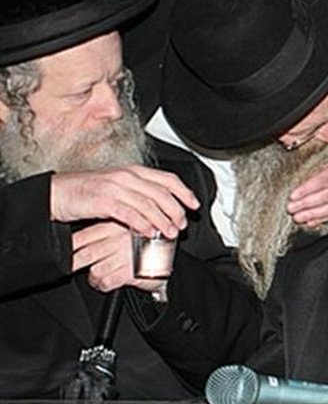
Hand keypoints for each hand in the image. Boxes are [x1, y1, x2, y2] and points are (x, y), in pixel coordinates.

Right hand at [50, 166, 197, 237]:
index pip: (167, 178)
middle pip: (162, 193)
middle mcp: (127, 176)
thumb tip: (158, 206)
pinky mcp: (104, 200)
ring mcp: (116, 187)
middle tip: (182, 224)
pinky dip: (142, 223)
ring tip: (170, 233)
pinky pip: (129, 213)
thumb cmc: (85, 191)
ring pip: (148, 204)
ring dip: (163, 220)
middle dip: (176, 210)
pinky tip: (149, 232)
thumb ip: (137, 192)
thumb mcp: (117, 186)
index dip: (184, 192)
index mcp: (133, 171)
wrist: (56, 193)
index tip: (194, 204)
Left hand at [71, 222, 165, 295]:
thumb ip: (107, 230)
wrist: (175, 263)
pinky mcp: (131, 272)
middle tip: (74, 266)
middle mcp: (120, 239)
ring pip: (94, 270)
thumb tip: (79, 238)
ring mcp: (126, 256)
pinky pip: (106, 282)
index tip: (65, 251)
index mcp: (116, 225)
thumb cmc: (151, 246)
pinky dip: (104, 285)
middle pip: (85, 254)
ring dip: (94, 277)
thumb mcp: (130, 229)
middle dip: (76, 263)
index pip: (83, 236)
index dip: (70, 246)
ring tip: (101, 275)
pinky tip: (109, 282)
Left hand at [287, 149, 327, 227]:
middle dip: (306, 204)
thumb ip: (321, 163)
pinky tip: (311, 221)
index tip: (293, 195)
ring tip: (298, 217)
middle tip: (291, 208)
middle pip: (326, 196)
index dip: (307, 189)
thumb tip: (299, 174)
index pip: (323, 180)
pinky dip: (323, 219)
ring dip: (313, 215)